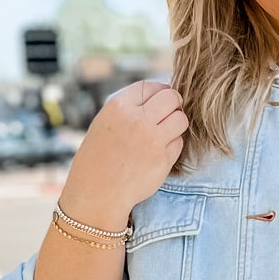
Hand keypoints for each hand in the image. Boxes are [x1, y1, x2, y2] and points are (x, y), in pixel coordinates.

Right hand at [60, 80, 188, 221]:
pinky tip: (158, 154)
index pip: (150, 86)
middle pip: (172, 97)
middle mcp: (137, 119)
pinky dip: (173, 146)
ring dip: (176, 125)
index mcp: (119, 107)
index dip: (159, 91)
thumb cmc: (98, 159)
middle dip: (174, 104)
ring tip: (165, 134)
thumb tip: (159, 94)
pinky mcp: (163, 159)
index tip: (160, 99)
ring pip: (181, 119)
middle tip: (168, 115)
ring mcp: (152, 139)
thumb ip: (128, 109)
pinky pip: (179, 143)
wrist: (97, 193)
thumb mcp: (104, 123)